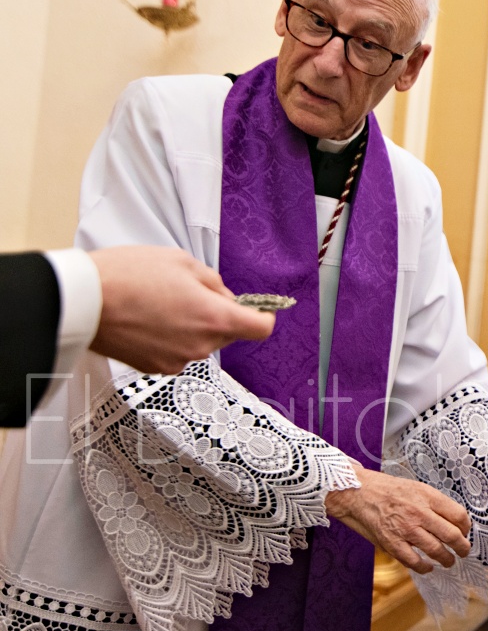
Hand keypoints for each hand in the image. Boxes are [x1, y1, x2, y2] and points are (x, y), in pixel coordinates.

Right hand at [88, 247, 274, 373]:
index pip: (261, 328)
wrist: (83, 301)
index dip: (262, 315)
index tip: (257, 308)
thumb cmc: (129, 276)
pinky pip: (178, 351)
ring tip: (163, 303)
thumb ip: (214, 283)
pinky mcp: (155, 367)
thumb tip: (225, 297)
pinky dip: (172, 337)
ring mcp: (178, 359)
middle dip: (219, 315)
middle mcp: (201, 345)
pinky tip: (150, 319)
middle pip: (229, 334)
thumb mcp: (183, 263)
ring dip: (194, 326)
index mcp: (215, 318)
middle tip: (192, 292)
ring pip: (202, 342)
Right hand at [326, 466, 470, 573]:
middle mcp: (419, 513)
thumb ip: (435, 503)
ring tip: (449, 561)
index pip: (458, 515)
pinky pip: (414, 561)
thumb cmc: (389, 490)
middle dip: (463, 547)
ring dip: (447, 559)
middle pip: (452, 535)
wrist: (359, 493)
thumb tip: (453, 521)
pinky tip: (428, 567)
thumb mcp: (417, 488)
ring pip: (436, 550)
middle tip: (464, 551)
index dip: (466, 527)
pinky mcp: (392, 544)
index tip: (465, 532)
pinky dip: (425, 567)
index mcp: (428, 496)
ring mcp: (406, 529)